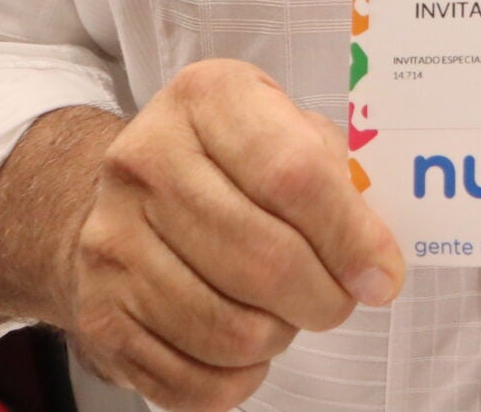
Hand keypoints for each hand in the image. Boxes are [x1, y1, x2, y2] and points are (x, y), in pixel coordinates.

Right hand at [61, 60, 404, 410]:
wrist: (115, 197)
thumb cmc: (226, 161)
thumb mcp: (283, 129)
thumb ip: (336, 177)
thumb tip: (373, 263)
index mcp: (205, 99)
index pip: (293, 175)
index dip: (350, 236)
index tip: (383, 276)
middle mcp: (144, 163)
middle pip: (264, 260)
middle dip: (324, 297)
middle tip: (341, 298)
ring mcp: (111, 243)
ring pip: (231, 330)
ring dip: (281, 335)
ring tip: (286, 312)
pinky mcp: (97, 314)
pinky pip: (191, 381)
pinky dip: (238, 378)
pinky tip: (248, 346)